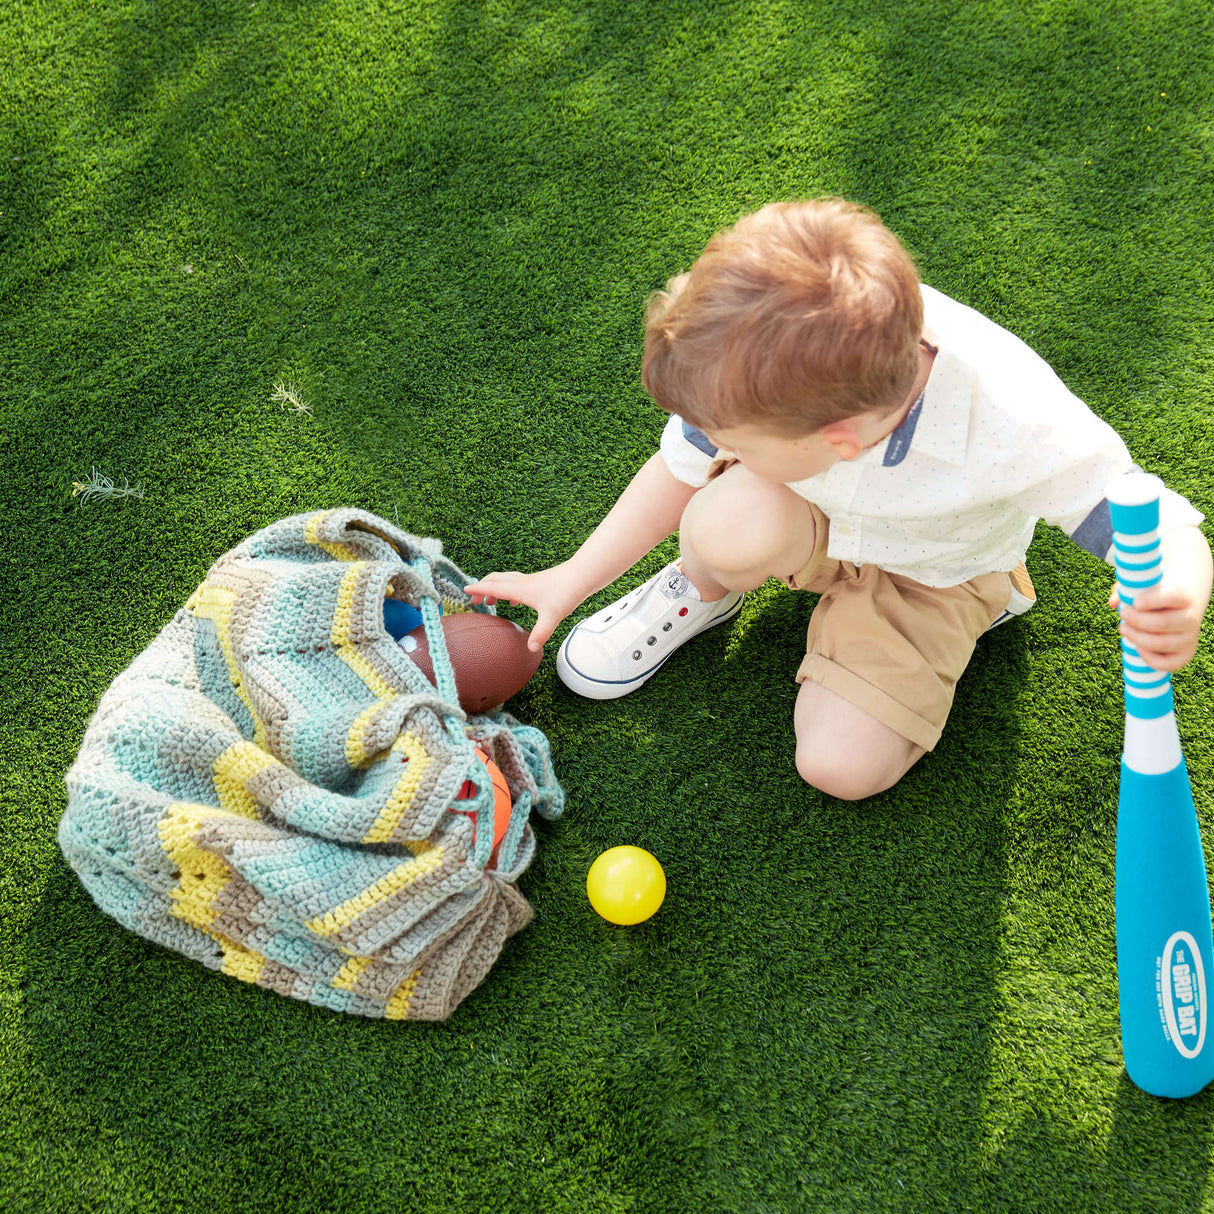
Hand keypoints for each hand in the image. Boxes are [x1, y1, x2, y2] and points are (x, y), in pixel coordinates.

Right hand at [466, 563, 585, 652]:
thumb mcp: (552, 616)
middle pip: (496, 581)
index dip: (478, 590)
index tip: (465, 591)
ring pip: (506, 580)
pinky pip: (517, 583)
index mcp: (520, 590)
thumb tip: (530, 649)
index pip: (493, 588)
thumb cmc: (567, 592)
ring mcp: (531, 580)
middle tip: (473, 600)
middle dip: (482, 589)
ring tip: (490, 601)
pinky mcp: (539, 581)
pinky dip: (509, 589)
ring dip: (494, 588)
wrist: (583, 575)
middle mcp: (523, 582)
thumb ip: (540, 633)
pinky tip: (515, 600)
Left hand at [1109, 582, 1206, 672]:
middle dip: (1136, 620)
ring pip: (1160, 643)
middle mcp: (1190, 618)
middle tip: (1123, 614)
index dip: (1151, 600)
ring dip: (1136, 637)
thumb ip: (1129, 589)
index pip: (1171, 597)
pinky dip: (1149, 658)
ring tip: (1123, 628)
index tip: (1135, 602)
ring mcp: (1189, 639)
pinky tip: (1137, 647)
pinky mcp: (1184, 655)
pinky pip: (1167, 664)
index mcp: (1183, 596)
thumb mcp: (1146, 585)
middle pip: (1162, 623)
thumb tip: (1114, 602)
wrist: (1183, 606)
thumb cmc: (1157, 594)